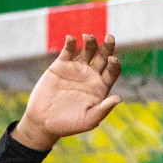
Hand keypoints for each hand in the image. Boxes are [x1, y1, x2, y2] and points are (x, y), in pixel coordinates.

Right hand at [13, 33, 121, 150]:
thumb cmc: (68, 125)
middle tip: (110, 38)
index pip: (112, 72)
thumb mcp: (88, 120)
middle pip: (103, 57)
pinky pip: (68, 50)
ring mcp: (76, 69)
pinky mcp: (61, 65)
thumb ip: (103, 109)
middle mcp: (91, 76)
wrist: (43, 122)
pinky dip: (70, 43)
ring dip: (91, 41)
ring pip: (87, 50)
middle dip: (108, 47)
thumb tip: (119, 98)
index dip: (114, 64)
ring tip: (88, 36)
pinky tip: (71, 38)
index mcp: (100, 87)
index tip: (112, 59)